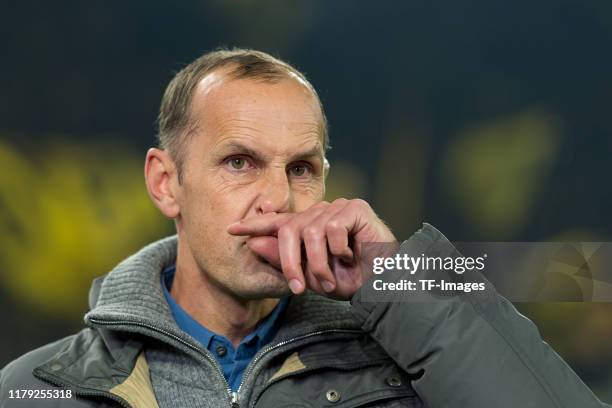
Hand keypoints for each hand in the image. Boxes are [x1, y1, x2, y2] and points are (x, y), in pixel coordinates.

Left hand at [227, 198, 396, 299]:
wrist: (381, 286)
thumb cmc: (349, 280)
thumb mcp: (310, 276)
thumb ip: (283, 259)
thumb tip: (254, 244)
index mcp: (308, 227)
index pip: (277, 222)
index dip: (255, 225)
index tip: (231, 230)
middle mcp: (320, 214)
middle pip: (290, 229)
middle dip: (289, 262)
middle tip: (298, 288)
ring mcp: (338, 208)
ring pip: (311, 232)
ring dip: (318, 264)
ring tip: (331, 281)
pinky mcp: (355, 208)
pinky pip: (333, 228)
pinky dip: (338, 250)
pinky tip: (351, 257)